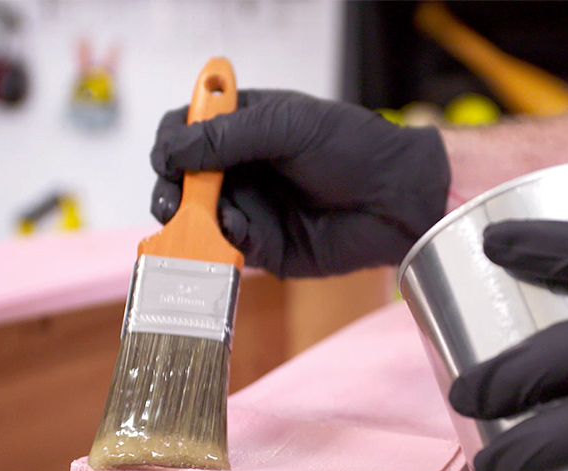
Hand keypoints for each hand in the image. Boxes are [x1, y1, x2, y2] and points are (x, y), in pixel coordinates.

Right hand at [150, 90, 449, 276]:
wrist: (398, 198)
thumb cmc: (354, 148)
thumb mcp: (288, 127)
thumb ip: (227, 136)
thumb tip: (169, 150)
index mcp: (245, 126)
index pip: (186, 129)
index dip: (171, 141)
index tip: (169, 156)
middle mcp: (242, 168)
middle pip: (181, 178)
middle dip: (170, 187)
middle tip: (174, 198)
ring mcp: (251, 207)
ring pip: (197, 217)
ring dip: (190, 218)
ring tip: (198, 217)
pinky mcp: (265, 246)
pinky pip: (227, 247)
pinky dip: (221, 242)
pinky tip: (234, 232)